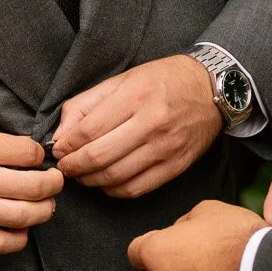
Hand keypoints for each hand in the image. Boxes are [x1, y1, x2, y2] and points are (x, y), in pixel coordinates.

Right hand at [0, 117, 60, 254]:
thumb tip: (12, 150)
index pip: (28, 153)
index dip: (39, 154)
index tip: (37, 157)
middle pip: (35, 187)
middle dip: (54, 184)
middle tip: (54, 180)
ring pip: (24, 217)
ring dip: (43, 211)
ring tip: (43, 204)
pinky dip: (17, 239)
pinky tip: (19, 229)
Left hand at [52, 54, 221, 197]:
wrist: (213, 88)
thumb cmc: (164, 80)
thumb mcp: (122, 80)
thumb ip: (86, 105)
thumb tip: (61, 135)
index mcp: (135, 96)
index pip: (89, 130)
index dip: (67, 145)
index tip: (58, 150)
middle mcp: (151, 123)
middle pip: (99, 156)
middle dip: (74, 166)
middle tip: (65, 167)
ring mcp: (166, 147)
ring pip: (116, 176)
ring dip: (91, 181)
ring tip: (82, 175)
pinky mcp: (176, 166)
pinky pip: (138, 188)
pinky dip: (115, 191)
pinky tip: (106, 183)